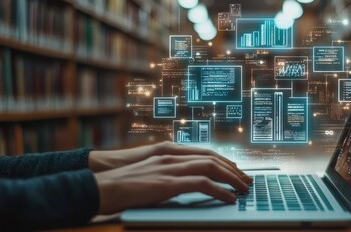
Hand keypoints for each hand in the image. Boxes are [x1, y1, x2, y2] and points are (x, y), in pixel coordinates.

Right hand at [93, 154, 252, 213]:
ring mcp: (171, 167)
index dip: (225, 161)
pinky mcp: (168, 182)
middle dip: (234, 170)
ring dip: (232, 179)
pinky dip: (220, 191)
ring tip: (243, 189)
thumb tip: (187, 182)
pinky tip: (228, 198)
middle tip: (247, 181)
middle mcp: (174, 155)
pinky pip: (202, 184)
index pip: (206, 153)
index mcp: (170, 152)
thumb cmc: (125, 183)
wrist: (104, 185)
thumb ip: (170, 172)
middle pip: (213, 158)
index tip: (237, 171)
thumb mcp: (152, 172)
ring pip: (212, 168)